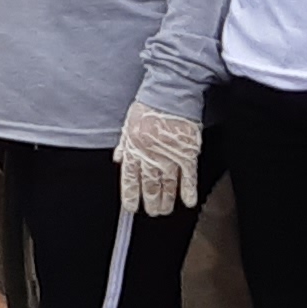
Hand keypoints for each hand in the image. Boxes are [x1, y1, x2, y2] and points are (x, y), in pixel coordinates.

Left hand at [115, 101, 206, 218]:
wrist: (170, 94)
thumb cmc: (149, 106)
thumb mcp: (128, 124)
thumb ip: (123, 144)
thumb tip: (117, 159)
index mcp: (134, 149)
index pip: (129, 179)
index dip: (130, 196)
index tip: (131, 207)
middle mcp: (150, 157)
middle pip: (149, 186)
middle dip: (150, 202)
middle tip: (152, 212)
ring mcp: (169, 157)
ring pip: (167, 185)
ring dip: (166, 200)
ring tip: (165, 211)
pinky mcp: (187, 154)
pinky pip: (188, 177)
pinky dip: (188, 190)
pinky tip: (188, 202)